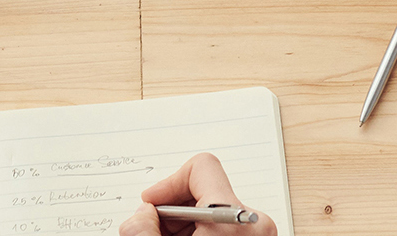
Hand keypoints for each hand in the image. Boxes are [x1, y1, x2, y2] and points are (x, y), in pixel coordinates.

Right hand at [118, 153, 276, 235]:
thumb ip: (142, 229)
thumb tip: (140, 216)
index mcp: (234, 218)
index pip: (201, 168)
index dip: (168, 183)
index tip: (151, 204)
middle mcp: (253, 222)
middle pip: (203, 191)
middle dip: (171, 211)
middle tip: (154, 232)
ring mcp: (256, 233)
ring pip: (210, 212)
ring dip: (183, 227)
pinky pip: (220, 226)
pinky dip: (198, 235)